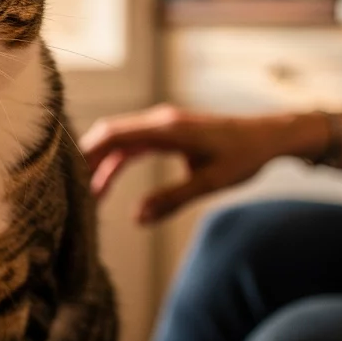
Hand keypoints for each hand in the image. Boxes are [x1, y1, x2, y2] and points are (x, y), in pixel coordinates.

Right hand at [80, 105, 302, 223]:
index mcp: (167, 129)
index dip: (89, 153)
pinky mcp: (169, 133)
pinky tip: (108, 183)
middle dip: (88, 160)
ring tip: (90, 194)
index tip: (72, 176)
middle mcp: (160, 122)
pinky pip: (134, 144)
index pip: (115, 135)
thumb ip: (172, 200)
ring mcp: (163, 125)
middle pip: (110, 135)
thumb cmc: (244, 156)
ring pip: (120, 141)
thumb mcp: (209, 182)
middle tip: (71, 188)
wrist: (270, 137)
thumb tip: (138, 218)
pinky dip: (118, 162)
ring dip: (103, 164)